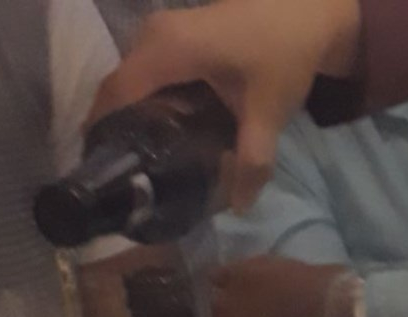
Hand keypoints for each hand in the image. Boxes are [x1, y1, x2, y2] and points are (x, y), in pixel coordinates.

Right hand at [88, 0, 360, 211]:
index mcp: (167, 49)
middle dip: (117, 132)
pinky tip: (164, 136)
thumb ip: (253, 161)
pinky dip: (150, 103)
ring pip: (133, 81)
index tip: (101, 172)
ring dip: (133, 119)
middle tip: (124, 178)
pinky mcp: (174, 36)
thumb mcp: (269, 113)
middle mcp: (153, 35)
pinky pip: (148, 74)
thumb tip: (239, 206)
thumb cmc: (284, 52)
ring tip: (141, 164)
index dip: (102, 131)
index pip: (116, 93)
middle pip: (119, 88)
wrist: (305, 11)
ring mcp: (162, 31)